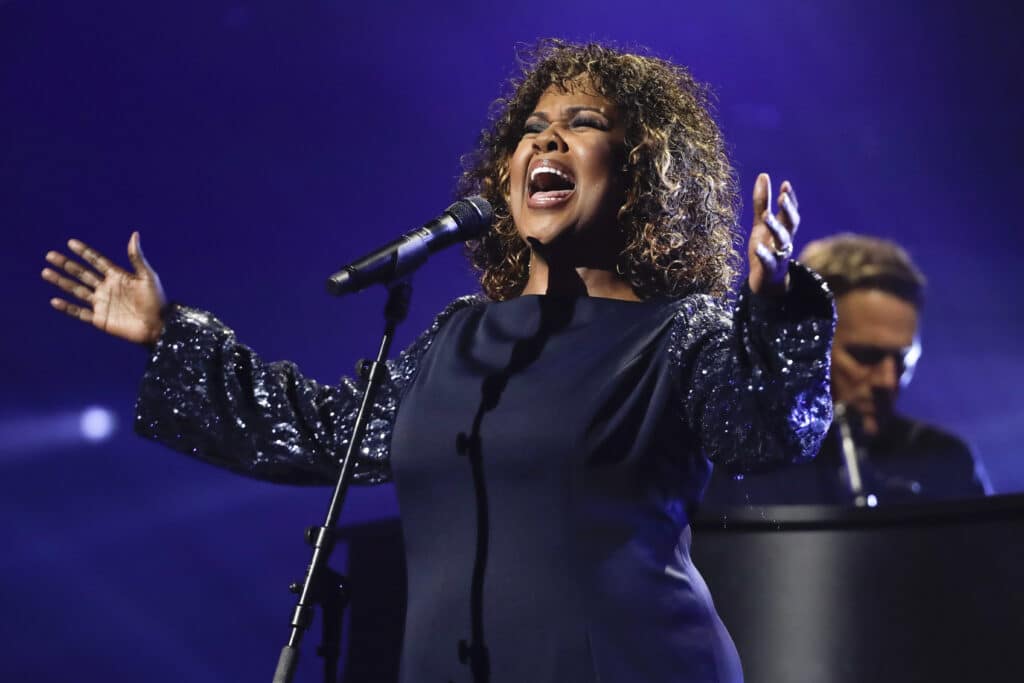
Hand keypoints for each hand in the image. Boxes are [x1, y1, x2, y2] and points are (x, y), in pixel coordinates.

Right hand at [42, 231, 166, 344]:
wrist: (158, 326)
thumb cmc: (156, 300)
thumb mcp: (147, 276)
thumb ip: (136, 257)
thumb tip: (134, 234)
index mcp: (118, 276)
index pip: (97, 261)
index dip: (84, 252)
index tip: (71, 242)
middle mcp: (107, 288)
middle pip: (82, 274)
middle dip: (66, 265)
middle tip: (50, 255)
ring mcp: (102, 303)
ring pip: (77, 290)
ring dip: (61, 282)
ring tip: (46, 272)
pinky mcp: (100, 319)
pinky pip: (79, 312)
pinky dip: (67, 307)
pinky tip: (54, 301)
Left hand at [747, 173, 799, 295]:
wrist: (766, 282)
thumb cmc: (765, 248)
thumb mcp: (761, 224)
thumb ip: (762, 202)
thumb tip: (763, 175)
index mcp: (783, 228)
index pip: (790, 212)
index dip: (790, 199)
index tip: (786, 184)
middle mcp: (785, 240)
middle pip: (791, 223)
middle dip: (788, 210)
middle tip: (782, 197)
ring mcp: (779, 254)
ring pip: (782, 240)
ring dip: (776, 228)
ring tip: (766, 217)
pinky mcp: (770, 269)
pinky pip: (768, 261)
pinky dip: (764, 254)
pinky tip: (757, 248)